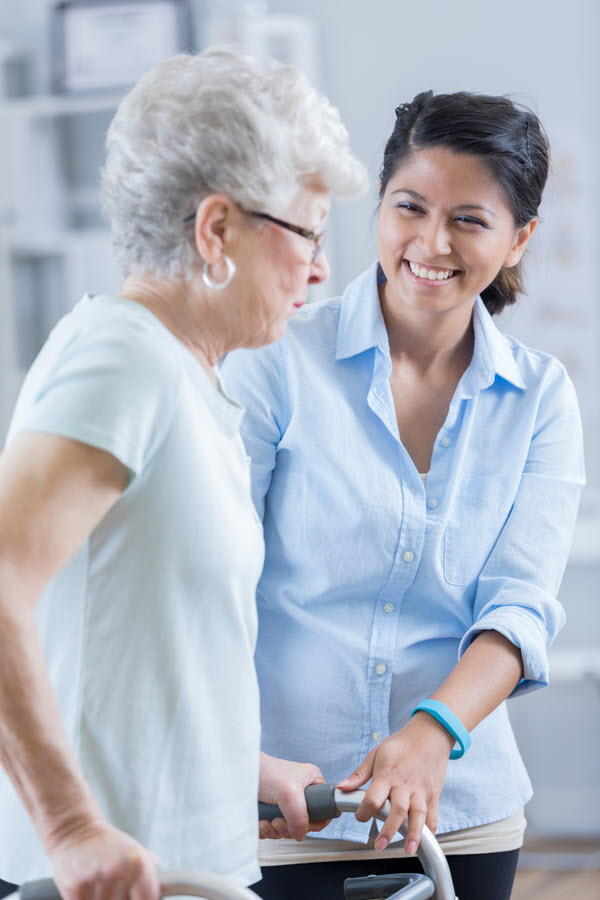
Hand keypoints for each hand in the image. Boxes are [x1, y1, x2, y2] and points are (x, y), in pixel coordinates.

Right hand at [48, 817, 160, 899]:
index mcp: (137, 862)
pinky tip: (89, 892)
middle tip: (118, 890)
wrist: (74, 831)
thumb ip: (150, 870)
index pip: (149, 899)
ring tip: (102, 888)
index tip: (139, 897)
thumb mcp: (134, 849)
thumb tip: (167, 887)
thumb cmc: (106, 842)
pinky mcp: (74, 892)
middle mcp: (117, 872)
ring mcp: (95, 883)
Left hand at [258, 752, 330, 841]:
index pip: (324, 809)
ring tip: (268, 820)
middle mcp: (300, 794)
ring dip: (276, 830)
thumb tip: (300, 834)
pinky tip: (261, 821)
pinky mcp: (271, 811)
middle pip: (305, 824)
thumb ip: (299, 816)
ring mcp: (285, 803)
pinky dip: (266, 830)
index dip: (315, 822)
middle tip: (279, 820)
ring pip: (289, 829)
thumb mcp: (289, 792)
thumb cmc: (264, 772)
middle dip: (290, 828)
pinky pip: (274, 830)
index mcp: (312, 783)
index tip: (302, 825)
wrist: (239, 773)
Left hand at [337, 713, 453, 854]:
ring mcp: (421, 790)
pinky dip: (430, 828)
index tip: (359, 817)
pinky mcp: (433, 793)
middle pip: (397, 810)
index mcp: (387, 774)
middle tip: (379, 845)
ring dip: (413, 834)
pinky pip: (433, 814)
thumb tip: (342, 787)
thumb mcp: (376, 754)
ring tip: (408, 850)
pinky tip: (425, 840)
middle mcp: (405, 784)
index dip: (365, 810)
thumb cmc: (401, 744)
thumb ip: (359, 774)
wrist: (429, 734)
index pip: (374, 797)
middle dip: (388, 830)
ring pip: (418, 814)